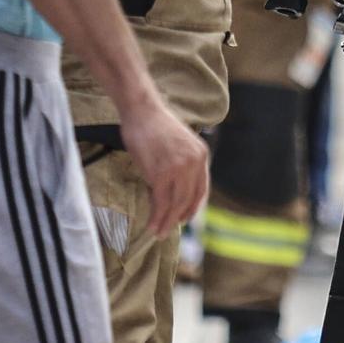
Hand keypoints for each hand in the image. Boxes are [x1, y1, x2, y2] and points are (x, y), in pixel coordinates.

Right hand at [116, 87, 208, 237]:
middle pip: (188, 200)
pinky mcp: (161, 174)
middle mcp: (194, 163)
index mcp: (201, 155)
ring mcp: (179, 169)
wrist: (141, 110)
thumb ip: (182, 165)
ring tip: (158, 232)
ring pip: (175, 204)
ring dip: (166, 222)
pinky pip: (161, 201)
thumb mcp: (179, 144)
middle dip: (178, 218)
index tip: (184, 218)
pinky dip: (156, 216)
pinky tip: (152, 224)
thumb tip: (174, 191)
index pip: (201, 189)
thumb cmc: (154, 126)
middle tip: (167, 229)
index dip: (192, 207)